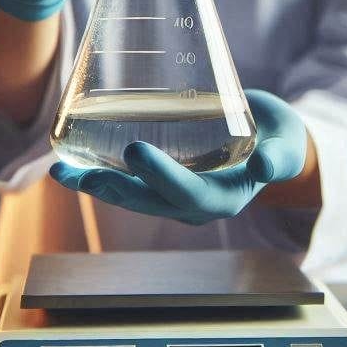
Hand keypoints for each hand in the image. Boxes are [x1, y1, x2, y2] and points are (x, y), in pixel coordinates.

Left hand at [49, 90, 308, 223]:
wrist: (273, 143)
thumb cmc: (280, 142)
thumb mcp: (286, 147)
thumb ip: (279, 156)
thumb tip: (267, 165)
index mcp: (223, 199)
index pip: (188, 194)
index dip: (161, 175)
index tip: (135, 150)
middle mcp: (194, 203)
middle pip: (148, 201)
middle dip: (114, 188)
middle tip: (81, 173)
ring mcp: (176, 194)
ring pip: (131, 195)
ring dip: (95, 185)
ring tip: (60, 172)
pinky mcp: (165, 179)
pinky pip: (129, 181)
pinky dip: (99, 172)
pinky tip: (71, 161)